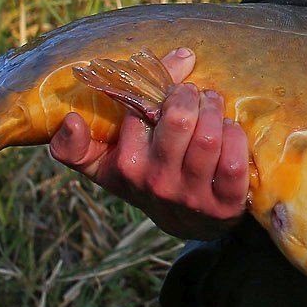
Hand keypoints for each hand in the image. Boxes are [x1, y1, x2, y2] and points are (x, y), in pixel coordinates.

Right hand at [48, 46, 249, 238]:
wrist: (183, 221)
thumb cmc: (142, 178)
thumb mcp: (103, 165)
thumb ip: (75, 144)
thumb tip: (69, 120)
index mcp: (128, 165)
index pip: (141, 110)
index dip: (160, 89)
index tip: (170, 85)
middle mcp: (158, 181)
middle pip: (179, 120)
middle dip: (190, 95)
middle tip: (194, 93)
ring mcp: (192, 196)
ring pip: (209, 138)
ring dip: (215, 111)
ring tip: (213, 105)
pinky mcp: (225, 206)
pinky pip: (235, 163)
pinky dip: (236, 137)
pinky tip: (230, 130)